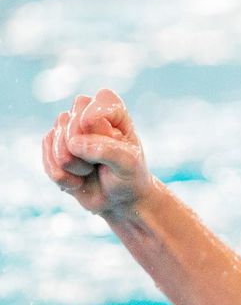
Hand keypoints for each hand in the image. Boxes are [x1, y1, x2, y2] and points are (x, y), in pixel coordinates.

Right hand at [42, 89, 157, 218]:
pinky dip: (63, 177)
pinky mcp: (53, 147)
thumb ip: (107, 150)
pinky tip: (78, 181)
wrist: (119, 201)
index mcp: (111, 109)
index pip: (92, 103)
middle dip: (83, 149)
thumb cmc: (129, 177)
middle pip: (67, 121)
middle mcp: (85, 113)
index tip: (114, 140)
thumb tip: (74, 143)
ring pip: (55, 141)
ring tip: (91, 171)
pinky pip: (47, 159)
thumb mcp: (128, 164)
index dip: (96, 124)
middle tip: (102, 162)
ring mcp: (67, 130)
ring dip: (74, 165)